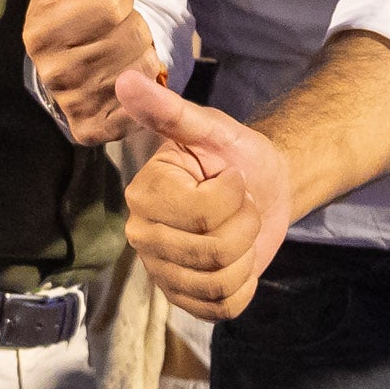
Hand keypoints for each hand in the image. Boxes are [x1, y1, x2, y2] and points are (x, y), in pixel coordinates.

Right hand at [12, 0, 155, 145]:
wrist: (88, 56)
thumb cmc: (84, 6)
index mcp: (40, 28)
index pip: (114, 4)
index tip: (110, 2)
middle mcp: (49, 70)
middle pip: (128, 38)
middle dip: (135, 28)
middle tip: (121, 31)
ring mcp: (68, 103)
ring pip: (135, 72)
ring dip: (142, 59)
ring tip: (124, 54)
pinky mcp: (88, 129)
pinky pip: (133, 109)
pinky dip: (142, 92)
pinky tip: (130, 82)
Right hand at [117, 70, 292, 320]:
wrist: (264, 189)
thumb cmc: (235, 154)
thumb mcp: (211, 128)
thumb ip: (169, 112)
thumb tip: (125, 80)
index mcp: (144, 195)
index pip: (202, 214)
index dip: (232, 195)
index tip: (229, 177)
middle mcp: (142, 236)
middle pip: (213, 252)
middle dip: (245, 224)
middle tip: (239, 205)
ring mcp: (161, 272)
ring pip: (220, 282)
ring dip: (247, 253)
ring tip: (239, 230)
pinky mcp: (184, 299)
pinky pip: (222, 308)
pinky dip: (244, 284)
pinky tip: (238, 261)